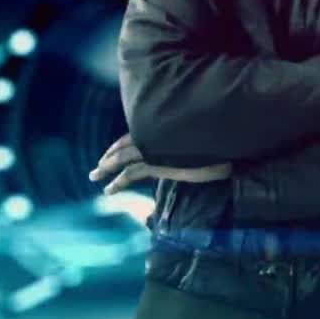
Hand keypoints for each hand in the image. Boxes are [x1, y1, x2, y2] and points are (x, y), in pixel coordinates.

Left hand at [90, 134, 232, 194]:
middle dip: (108, 157)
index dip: (119, 146)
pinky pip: (130, 173)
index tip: (110, 155)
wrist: (224, 148)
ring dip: (106, 168)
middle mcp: (154, 135)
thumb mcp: (192, 145)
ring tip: (95, 178)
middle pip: (123, 146)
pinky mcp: (157, 163)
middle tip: (97, 169)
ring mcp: (154, 148)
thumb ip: (179, 145)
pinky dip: (118, 182)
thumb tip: (175, 152)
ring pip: (122, 158)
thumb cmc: (214, 144)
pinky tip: (109, 190)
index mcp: (160, 128)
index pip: (133, 136)